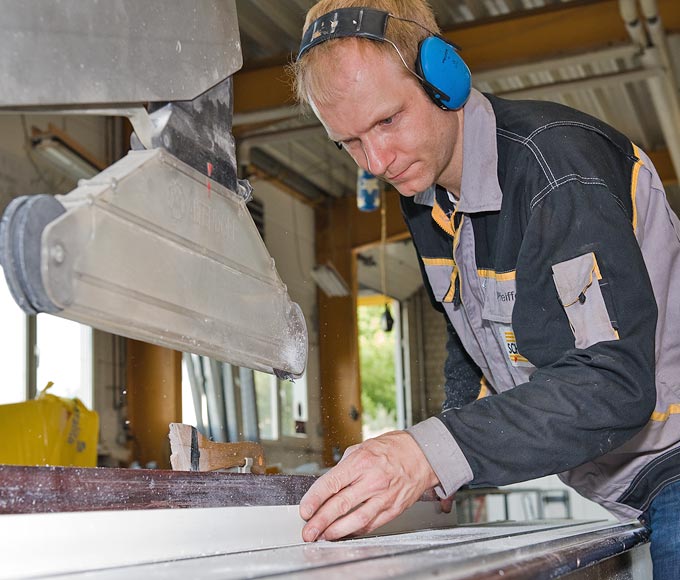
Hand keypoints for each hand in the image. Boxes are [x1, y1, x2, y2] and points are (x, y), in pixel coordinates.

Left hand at [299, 430, 438, 540]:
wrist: (422, 454)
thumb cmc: (392, 449)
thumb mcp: (362, 448)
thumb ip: (344, 467)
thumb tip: (327, 485)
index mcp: (361, 461)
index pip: (331, 483)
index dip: (314, 499)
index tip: (304, 510)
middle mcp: (372, 480)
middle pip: (340, 505)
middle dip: (320, 521)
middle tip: (308, 531)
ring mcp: (384, 496)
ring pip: (356, 519)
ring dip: (336, 531)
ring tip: (324, 536)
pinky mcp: (394, 508)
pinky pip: (371, 524)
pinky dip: (356, 530)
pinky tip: (345, 533)